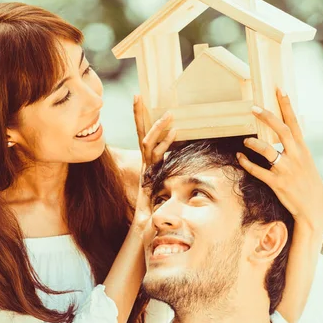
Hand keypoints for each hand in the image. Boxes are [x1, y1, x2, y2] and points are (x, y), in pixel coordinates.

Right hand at [131, 95, 176, 229]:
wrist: (144, 227)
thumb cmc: (154, 212)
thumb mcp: (165, 189)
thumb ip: (170, 178)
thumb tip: (184, 171)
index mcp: (148, 162)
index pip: (144, 137)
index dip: (141, 119)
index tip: (140, 102)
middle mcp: (145, 163)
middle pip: (140, 133)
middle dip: (139, 114)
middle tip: (139, 96)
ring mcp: (146, 168)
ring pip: (148, 142)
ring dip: (158, 126)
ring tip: (170, 114)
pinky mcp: (149, 175)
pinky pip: (155, 155)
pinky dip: (165, 142)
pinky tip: (175, 132)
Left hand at [237, 89, 322, 236]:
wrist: (315, 210)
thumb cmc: (309, 184)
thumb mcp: (307, 163)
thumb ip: (298, 147)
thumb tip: (294, 129)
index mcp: (303, 150)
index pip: (294, 123)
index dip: (287, 106)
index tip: (280, 89)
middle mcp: (296, 157)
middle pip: (281, 131)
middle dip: (267, 117)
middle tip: (254, 107)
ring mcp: (287, 170)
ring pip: (267, 150)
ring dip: (253, 143)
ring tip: (245, 141)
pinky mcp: (277, 183)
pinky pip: (258, 170)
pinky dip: (246, 163)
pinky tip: (240, 157)